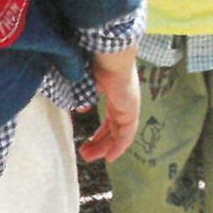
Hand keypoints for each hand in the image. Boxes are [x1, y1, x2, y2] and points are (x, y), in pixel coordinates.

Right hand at [78, 47, 139, 162]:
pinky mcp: (131, 111)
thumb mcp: (87, 83)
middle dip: (99, 142)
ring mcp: (129, 106)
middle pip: (114, 128)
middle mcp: (125, 101)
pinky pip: (127, 134)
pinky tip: (109, 157)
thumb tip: (82, 111)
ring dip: (105, 147)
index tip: (89, 141)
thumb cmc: (96, 63)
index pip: (110, 118)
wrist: (109, 56)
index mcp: (115, 93)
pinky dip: (119, 147)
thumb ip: (84, 97)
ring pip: (119, 133)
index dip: (101, 132)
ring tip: (88, 157)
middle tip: (85, 153)